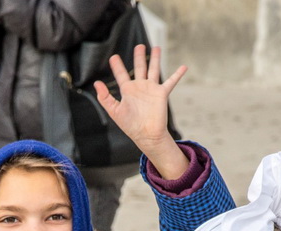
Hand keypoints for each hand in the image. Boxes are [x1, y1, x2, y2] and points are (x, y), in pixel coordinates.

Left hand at [94, 44, 188, 179]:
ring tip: (156, 47)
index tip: (114, 57)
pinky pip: (171, 81)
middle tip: (139, 45)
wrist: (146, 135)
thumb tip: (97, 83)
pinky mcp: (162, 93)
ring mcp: (151, 89)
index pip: (121, 75)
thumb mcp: (114, 111)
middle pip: (139, 67)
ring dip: (155, 59)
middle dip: (139, 56)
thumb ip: (105, 98)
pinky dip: (177, 74)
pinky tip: (183, 67)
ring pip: (153, 69)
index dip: (117, 66)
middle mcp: (140, 87)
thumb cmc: (130, 126)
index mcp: (127, 91)